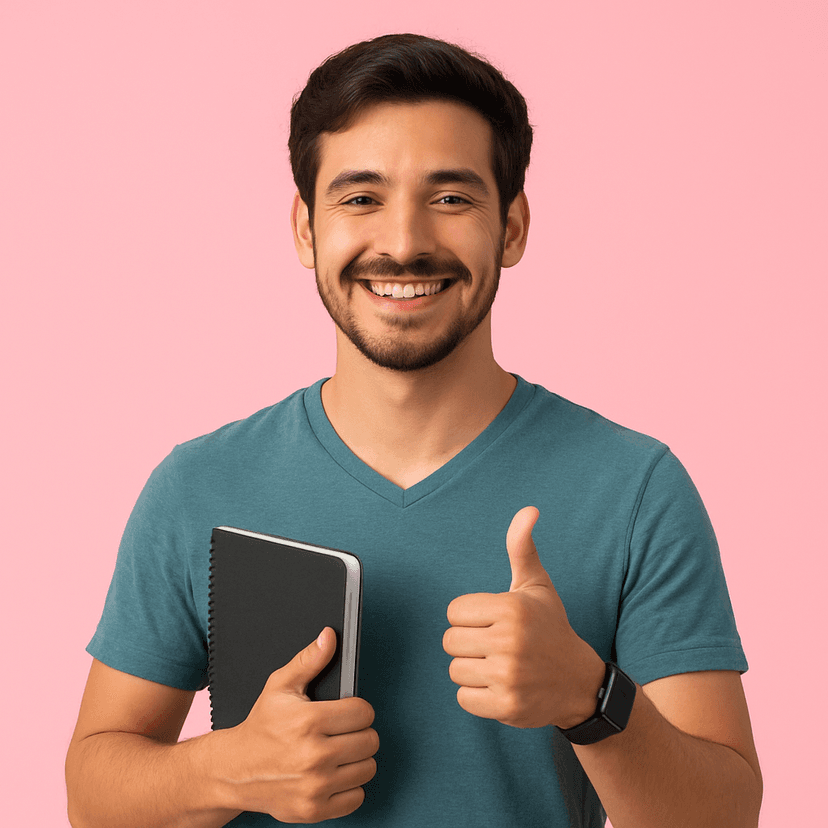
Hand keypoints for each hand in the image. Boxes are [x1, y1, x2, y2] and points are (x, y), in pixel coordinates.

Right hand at [216, 627, 378, 822]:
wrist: (234, 771)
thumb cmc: (261, 726)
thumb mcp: (280, 686)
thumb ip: (309, 660)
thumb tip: (329, 636)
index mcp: (309, 721)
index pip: (364, 712)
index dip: (358, 709)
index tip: (346, 712)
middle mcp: (314, 756)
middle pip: (370, 740)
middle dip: (359, 733)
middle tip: (342, 732)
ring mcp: (315, 786)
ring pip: (368, 768)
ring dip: (357, 760)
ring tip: (338, 752)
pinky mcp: (314, 810)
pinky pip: (357, 797)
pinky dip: (350, 787)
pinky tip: (334, 775)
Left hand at [442, 507, 604, 728]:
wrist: (580, 682)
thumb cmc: (549, 627)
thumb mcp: (537, 586)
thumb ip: (522, 548)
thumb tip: (529, 510)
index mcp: (511, 608)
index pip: (454, 611)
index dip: (470, 616)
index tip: (492, 621)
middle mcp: (510, 642)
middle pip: (450, 641)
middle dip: (468, 643)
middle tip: (494, 645)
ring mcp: (509, 676)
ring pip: (454, 669)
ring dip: (471, 669)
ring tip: (498, 665)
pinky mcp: (507, 706)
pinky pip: (463, 698)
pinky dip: (476, 695)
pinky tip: (499, 686)